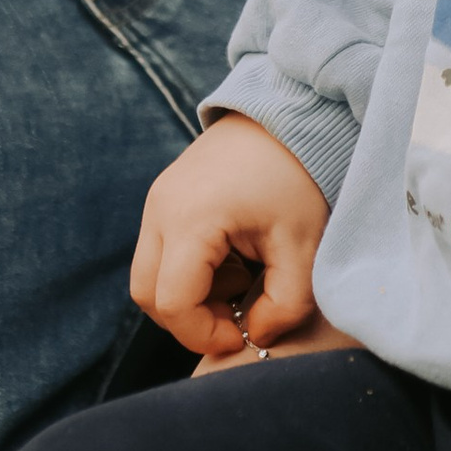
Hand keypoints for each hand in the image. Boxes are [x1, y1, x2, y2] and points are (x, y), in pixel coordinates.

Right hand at [130, 114, 328, 361]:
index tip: (243, 335)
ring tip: (243, 278)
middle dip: (189, 319)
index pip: (173, 303)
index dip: (204, 333)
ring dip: (189, 294)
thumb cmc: (299, 176)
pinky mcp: (164, 196)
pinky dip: (189, 270)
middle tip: (237, 316)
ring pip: (150, 275)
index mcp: (192, 219)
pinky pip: (160, 251)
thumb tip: (256, 336)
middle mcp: (161, 209)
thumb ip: (284, 304)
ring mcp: (157, 199)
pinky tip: (234, 257)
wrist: (291, 114)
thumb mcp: (302, 246)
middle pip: (148, 295)